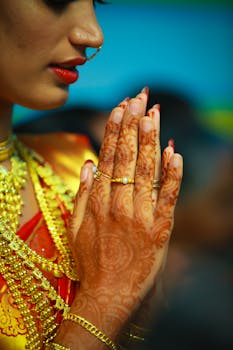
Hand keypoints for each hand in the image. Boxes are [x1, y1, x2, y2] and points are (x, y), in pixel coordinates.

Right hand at [58, 88, 182, 348]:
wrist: (108, 294)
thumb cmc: (90, 260)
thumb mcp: (76, 227)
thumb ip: (82, 193)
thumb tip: (89, 163)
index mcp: (99, 202)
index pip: (108, 157)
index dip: (114, 131)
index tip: (119, 108)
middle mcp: (120, 204)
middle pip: (128, 157)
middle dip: (133, 125)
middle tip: (139, 99)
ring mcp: (141, 216)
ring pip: (147, 171)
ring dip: (151, 141)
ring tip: (153, 115)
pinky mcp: (160, 229)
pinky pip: (168, 198)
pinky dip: (173, 175)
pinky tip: (176, 153)